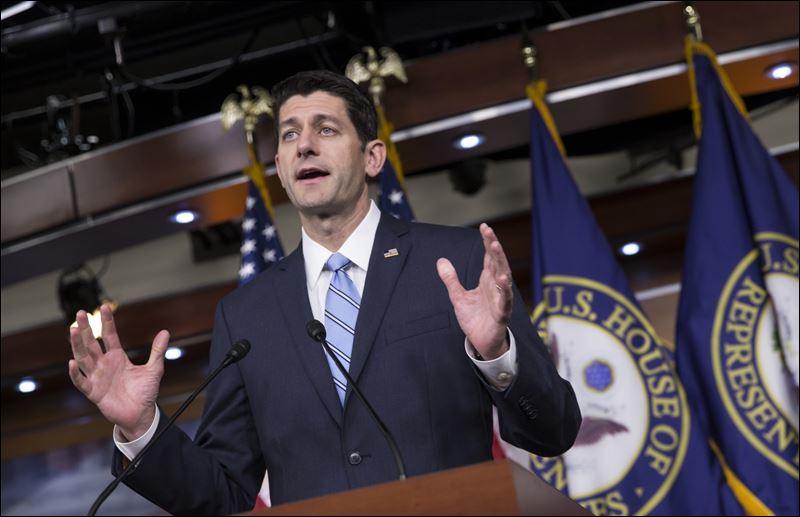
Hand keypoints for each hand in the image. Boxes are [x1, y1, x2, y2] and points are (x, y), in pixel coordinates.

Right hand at [68, 304, 168, 440]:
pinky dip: (75, 373)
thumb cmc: (145, 392)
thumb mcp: (154, 369)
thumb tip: (165, 332)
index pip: (109, 336)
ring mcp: (97, 377)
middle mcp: (104, 364)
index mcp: (117, 357)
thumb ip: (157, 351)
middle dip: (86, 329)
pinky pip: (81, 381)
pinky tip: (72, 362)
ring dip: (77, 345)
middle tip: (81, 313)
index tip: (105, 307)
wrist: (141, 414)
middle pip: (92, 343)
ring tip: (73, 330)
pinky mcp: (93, 392)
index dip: (107, 322)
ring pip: (83, 358)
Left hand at [437, 223, 512, 359]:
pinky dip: (504, 290)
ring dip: (500, 262)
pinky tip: (502, 279)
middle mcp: (496, 286)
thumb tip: (441, 261)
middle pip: (497, 262)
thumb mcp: (457, 296)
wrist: (481, 342)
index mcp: (487, 280)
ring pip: (503, 277)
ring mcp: (500, 298)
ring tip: (495, 247)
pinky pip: (504, 300)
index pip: (489, 257)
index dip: (487, 242)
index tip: (484, 227)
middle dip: (493, 246)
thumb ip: (451, 279)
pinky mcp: (501, 313)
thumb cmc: (474, 318)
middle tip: (489, 231)